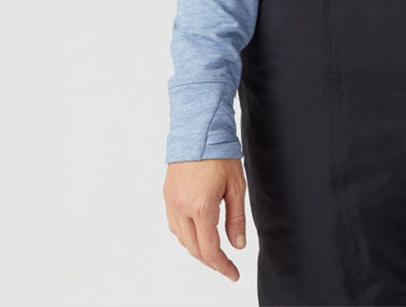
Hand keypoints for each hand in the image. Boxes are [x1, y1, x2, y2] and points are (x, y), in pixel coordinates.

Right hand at [163, 157, 246, 281]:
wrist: (198, 130)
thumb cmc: (220, 154)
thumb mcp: (236, 186)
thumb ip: (236, 218)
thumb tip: (237, 245)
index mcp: (201, 207)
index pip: (210, 249)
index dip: (222, 266)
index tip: (233, 274)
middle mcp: (181, 208)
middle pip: (194, 249)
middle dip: (211, 260)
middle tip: (227, 265)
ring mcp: (171, 202)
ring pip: (182, 239)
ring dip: (198, 248)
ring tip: (215, 249)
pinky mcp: (167, 196)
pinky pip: (174, 225)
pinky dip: (187, 234)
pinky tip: (198, 231)